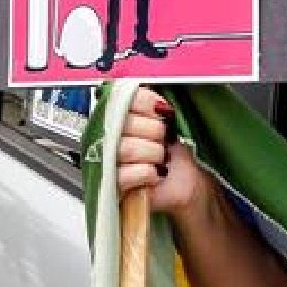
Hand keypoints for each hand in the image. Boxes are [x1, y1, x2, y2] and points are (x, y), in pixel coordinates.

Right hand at [115, 88, 207, 214]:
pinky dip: (147, 173)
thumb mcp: (169, 128)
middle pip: (124, 123)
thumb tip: (158, 106)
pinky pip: (124, 174)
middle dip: (154, 131)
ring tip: (161, 160)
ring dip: (153, 153)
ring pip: (126, 148)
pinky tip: (155, 175)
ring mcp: (106, 161)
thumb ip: (158, 112)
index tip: (162, 110)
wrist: (179, 189)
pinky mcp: (111, 185)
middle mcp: (107, 136)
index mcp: (119, 116)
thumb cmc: (172, 157)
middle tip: (164, 141)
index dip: (145, 102)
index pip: (122, 98)